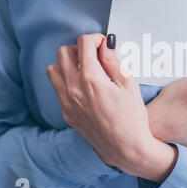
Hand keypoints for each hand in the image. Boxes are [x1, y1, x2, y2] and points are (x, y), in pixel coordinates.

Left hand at [47, 33, 176, 182]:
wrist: (126, 148)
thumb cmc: (132, 117)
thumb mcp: (129, 84)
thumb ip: (113, 61)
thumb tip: (105, 44)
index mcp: (91, 79)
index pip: (84, 44)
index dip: (96, 38)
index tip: (104, 44)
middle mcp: (73, 89)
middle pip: (63, 52)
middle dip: (80, 49)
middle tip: (95, 56)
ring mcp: (67, 102)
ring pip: (54, 69)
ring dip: (68, 64)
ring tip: (86, 70)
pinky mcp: (66, 113)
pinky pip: (58, 88)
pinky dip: (67, 81)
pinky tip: (85, 88)